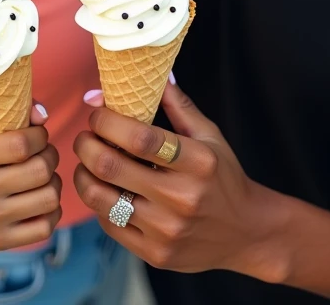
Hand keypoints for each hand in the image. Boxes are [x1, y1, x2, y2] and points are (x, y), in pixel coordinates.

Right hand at [0, 102, 61, 250]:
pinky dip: (52, 210)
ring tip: (42, 177)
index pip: (22, 144)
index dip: (40, 136)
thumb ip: (18, 112)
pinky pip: (46, 226)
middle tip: (42, 156)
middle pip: (40, 170)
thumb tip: (42, 114)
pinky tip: (38, 199)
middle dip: (50, 157)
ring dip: (54, 183)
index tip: (37, 136)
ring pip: (49, 197)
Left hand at [74, 81, 286, 277]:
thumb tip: (150, 75)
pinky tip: (103, 191)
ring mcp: (167, 230)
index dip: (108, 121)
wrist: (245, 232)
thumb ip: (178, 104)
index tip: (96, 112)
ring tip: (87, 163)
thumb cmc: (223, 176)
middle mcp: (181, 197)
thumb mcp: (209, 135)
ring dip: (84, 176)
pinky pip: (110, 226)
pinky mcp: (155, 254)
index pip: (140, 137)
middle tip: (84, 137)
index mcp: (197, 162)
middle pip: (112, 166)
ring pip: (102, 200)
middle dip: (86, 145)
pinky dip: (99, 205)